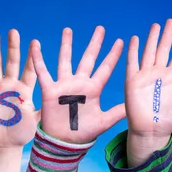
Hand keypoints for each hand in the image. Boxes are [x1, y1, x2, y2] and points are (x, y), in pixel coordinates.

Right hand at [0, 30, 38, 148]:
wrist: (3, 145)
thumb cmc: (22, 134)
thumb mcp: (37, 122)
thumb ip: (46, 110)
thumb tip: (63, 102)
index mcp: (25, 90)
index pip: (30, 69)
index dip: (32, 57)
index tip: (35, 42)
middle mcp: (10, 85)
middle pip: (12, 62)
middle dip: (13, 47)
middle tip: (13, 32)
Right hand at [34, 27, 124, 143]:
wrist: (64, 142)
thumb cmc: (84, 133)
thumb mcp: (104, 122)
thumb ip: (118, 112)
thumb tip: (136, 105)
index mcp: (93, 89)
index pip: (105, 68)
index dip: (113, 55)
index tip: (120, 41)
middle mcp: (80, 83)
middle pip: (88, 58)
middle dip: (94, 44)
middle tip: (100, 28)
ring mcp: (64, 85)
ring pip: (65, 60)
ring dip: (66, 45)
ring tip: (68, 30)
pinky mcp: (50, 90)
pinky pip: (42, 71)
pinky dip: (38, 58)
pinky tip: (34, 45)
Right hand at [125, 19, 171, 143]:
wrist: (150, 131)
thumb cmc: (168, 120)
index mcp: (171, 78)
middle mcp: (158, 74)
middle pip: (163, 50)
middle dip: (167, 36)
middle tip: (171, 21)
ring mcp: (145, 76)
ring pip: (149, 52)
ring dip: (152, 39)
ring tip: (156, 25)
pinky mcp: (132, 81)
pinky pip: (132, 63)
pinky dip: (133, 51)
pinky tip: (134, 39)